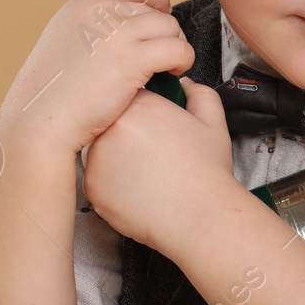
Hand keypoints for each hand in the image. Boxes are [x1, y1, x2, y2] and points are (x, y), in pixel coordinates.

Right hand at [0, 0, 194, 159]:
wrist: (39, 123)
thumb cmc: (52, 95)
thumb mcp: (65, 42)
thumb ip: (93, 28)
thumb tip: (126, 26)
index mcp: (82, 5)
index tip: (158, 17)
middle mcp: (99, 12)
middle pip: (154, 8)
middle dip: (163, 32)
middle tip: (159, 56)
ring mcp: (116, 34)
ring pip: (170, 26)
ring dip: (175, 46)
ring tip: (167, 67)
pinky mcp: (131, 60)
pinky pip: (177, 49)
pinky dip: (182, 60)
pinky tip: (172, 74)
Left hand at [82, 76, 237, 252]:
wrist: (199, 217)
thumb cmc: (206, 175)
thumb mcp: (213, 124)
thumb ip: (199, 94)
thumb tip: (185, 86)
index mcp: (142, 106)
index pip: (131, 97)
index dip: (146, 113)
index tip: (156, 128)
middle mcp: (115, 128)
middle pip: (114, 122)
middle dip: (131, 135)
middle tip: (155, 154)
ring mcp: (99, 157)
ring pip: (103, 150)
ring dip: (119, 158)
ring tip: (148, 174)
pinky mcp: (92, 185)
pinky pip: (97, 179)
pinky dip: (113, 185)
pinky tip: (138, 190)